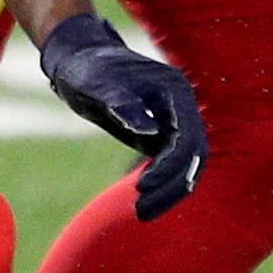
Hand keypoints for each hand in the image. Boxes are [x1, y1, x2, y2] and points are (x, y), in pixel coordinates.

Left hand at [37, 12, 207, 217]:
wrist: (80, 59)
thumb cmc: (86, 70)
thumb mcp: (98, 86)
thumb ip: (123, 105)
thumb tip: (150, 132)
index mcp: (174, 90)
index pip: (186, 137)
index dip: (168, 166)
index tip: (142, 187)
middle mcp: (181, 106)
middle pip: (192, 155)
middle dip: (171, 186)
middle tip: (140, 211)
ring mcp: (173, 120)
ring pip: (185, 162)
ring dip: (168, 190)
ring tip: (140, 213)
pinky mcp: (160, 132)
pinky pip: (170, 162)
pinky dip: (160, 182)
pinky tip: (139, 201)